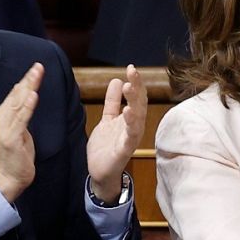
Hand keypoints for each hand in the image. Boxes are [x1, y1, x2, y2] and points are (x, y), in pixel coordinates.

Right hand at [0, 62, 42, 203]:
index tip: (36, 67)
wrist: (10, 177)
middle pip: (16, 95)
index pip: (15, 94)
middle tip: (39, 66)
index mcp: (2, 116)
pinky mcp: (11, 139)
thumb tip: (26, 92)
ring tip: (36, 74)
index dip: (26, 80)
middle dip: (28, 80)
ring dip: (28, 88)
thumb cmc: (16, 153)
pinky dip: (27, 107)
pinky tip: (33, 96)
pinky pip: (21, 120)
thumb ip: (20, 111)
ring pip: (18, 104)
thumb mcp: (19, 128)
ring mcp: (4, 129)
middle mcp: (0, 119)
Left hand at [86, 64, 144, 202]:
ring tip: (130, 87)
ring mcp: (131, 138)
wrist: (100, 172)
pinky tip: (128, 111)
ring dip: (134, 101)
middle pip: (139, 103)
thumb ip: (113, 102)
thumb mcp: (107, 119)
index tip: (131, 67)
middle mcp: (134, 126)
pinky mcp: (125, 150)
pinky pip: (130, 135)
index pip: (136, 97)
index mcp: (131, 118)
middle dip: (137, 87)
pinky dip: (131, 123)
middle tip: (132, 71)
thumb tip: (118, 80)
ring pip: (137, 117)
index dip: (135, 82)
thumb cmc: (106, 146)